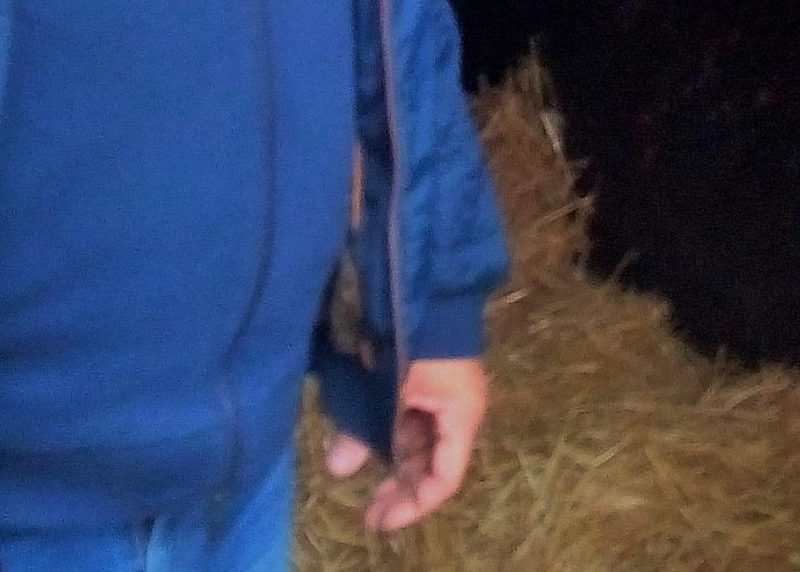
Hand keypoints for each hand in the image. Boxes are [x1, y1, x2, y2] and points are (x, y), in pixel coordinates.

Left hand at [321, 356, 486, 531]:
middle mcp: (458, 411)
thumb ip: (361, 429)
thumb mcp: (386, 388)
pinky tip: (362, 439)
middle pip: (431, 463)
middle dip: (399, 486)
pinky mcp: (427, 376)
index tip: (379, 519)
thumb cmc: (412, 339)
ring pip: (417, 441)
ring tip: (356, 471)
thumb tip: (337, 468)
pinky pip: (408, 417)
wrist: (421, 281)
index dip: (413, 505)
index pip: (444, 479)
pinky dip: (387, 433)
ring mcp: (443, 393)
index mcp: (462, 417)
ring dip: (389, 459)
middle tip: (367, 509)